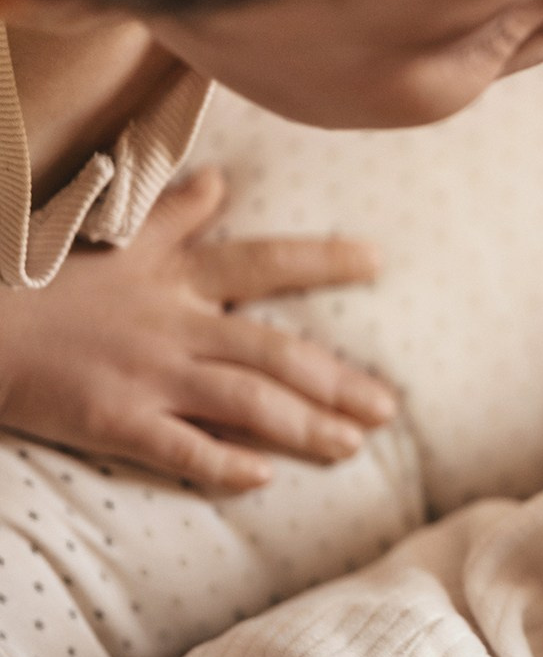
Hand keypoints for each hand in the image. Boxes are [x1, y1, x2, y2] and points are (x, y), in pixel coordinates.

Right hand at [0, 167, 396, 490]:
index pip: (262, 261)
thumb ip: (176, 214)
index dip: (322, 259)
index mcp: (175, 279)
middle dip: (336, 381)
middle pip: (273, 352)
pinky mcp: (112, 421)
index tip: (378, 260)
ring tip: (351, 446)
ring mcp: (145, 375)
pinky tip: (262, 478)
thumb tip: (222, 177)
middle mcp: (172, 326)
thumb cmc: (42, 284)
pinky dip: (222, 463)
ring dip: (302, 426)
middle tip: (387, 408)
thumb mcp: (114, 239)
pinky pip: (179, 447)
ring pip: (244, 402)